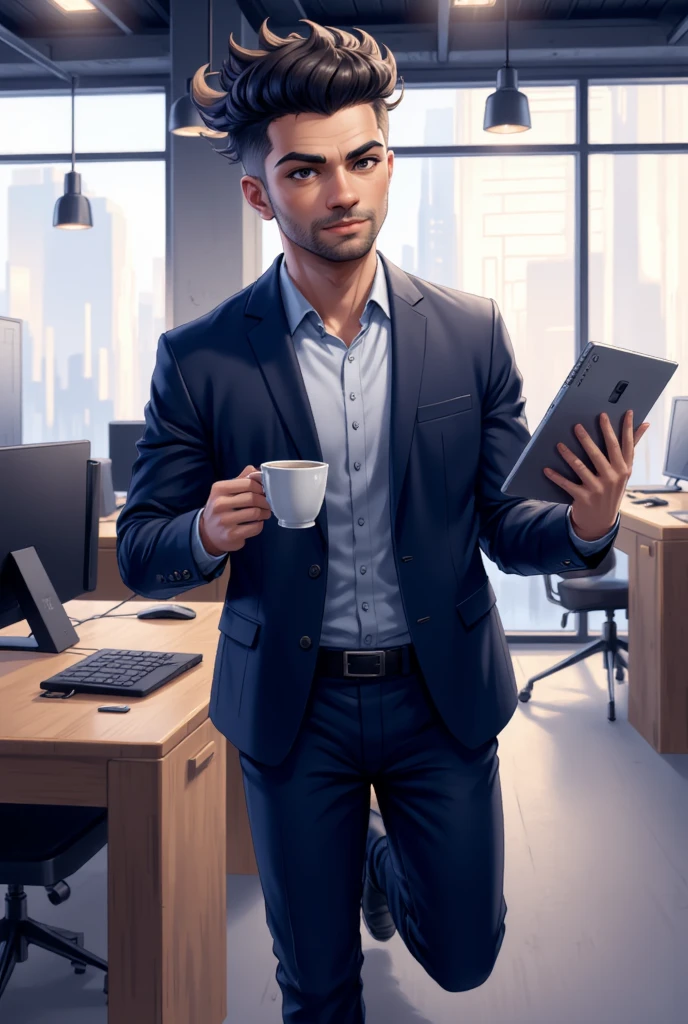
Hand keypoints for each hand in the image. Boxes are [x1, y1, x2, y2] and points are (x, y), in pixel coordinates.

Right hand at [199, 465, 271, 554]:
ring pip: (256, 513)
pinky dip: (260, 524)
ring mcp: (224, 521)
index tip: (265, 491)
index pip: (248, 483)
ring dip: (265, 513)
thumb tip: (258, 470)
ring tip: (265, 513)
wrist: (208, 533)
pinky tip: (257, 523)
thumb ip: (242, 479)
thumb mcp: (226, 491)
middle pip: (253, 498)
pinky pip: (255, 527)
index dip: (261, 486)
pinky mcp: (231, 535)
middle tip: (268, 503)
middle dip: (265, 500)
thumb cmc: (222, 508)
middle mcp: (219, 504)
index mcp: (219, 489)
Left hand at [544, 410, 649, 541]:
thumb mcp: (623, 472)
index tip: (626, 412)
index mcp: (624, 469)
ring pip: (581, 467)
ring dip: (568, 455)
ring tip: (559, 444)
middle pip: (601, 453)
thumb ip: (630, 448)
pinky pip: (567, 484)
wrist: (601, 521)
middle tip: (578, 425)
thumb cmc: (611, 489)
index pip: (627, 445)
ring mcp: (599, 488)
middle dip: (589, 438)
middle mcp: (614, 477)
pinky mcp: (584, 497)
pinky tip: (546, 469)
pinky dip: (556, 476)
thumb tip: (645, 424)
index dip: (627, 428)